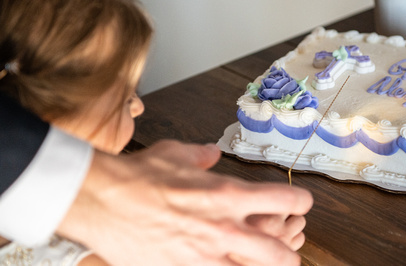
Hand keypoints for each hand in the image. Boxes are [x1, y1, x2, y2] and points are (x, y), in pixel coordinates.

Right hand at [57, 140, 312, 265]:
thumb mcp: (176, 152)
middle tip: (291, 251)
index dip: (300, 202)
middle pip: (278, 251)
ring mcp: (205, 256)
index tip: (301, 204)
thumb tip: (212, 153)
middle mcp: (224, 228)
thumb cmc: (139, 175)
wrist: (103, 200)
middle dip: (291, 253)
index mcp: (228, 194)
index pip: (284, 200)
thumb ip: (202, 154)